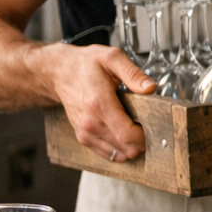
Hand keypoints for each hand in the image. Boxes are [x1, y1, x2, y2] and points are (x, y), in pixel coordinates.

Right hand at [37, 43, 155, 161]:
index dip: (144, 136)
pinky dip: (118, 151)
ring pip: (114, 153)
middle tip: (149, 130)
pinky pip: (104, 152)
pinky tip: (125, 141)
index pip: (127, 134)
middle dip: (141, 143)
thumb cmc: (85, 64)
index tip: (153, 128)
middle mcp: (90, 121)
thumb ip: (133, 73)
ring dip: (131, 148)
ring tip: (138, 134)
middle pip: (123, 147)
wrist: (59, 72)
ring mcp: (85, 131)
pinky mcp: (83, 136)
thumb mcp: (112, 58)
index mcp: (99, 103)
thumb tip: (150, 88)